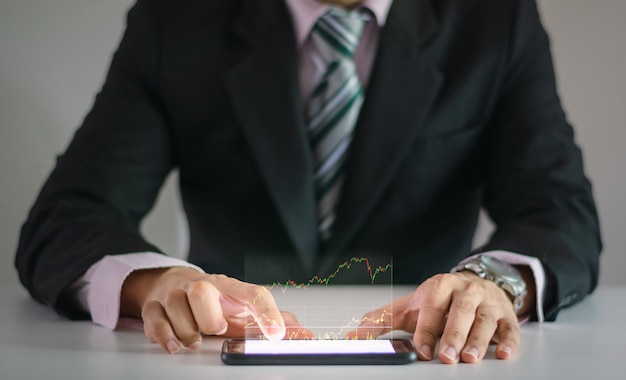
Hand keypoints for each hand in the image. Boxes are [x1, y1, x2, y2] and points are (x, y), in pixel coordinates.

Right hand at [120, 267, 312, 353]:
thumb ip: (270, 320)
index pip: (252, 293)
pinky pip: (155, 320)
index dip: (267, 312)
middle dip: (210, 318)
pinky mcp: (154, 306)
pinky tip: (174, 345)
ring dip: (188, 333)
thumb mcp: (240, 307)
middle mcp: (201, 286)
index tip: (277, 334)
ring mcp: (175, 294)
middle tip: (216, 329)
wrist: (173, 282)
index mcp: (229, 287)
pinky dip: (164, 336)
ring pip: (177, 309)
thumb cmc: (213, 299)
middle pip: (202, 292)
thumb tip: (304, 333)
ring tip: (195, 338)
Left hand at [346, 272, 521, 363]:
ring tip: (470, 358)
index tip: (422, 350)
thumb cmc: (441, 300)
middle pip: (461, 310)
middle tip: (446, 355)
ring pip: (484, 319)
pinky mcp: (505, 315)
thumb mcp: (411, 306)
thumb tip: (353, 336)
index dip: (427, 329)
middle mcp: (465, 290)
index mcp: (440, 286)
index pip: (433, 306)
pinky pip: (510, 327)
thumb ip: (382, 320)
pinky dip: (509, 341)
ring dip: (478, 340)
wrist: (476, 284)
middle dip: (453, 333)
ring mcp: (488, 302)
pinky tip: (504, 353)